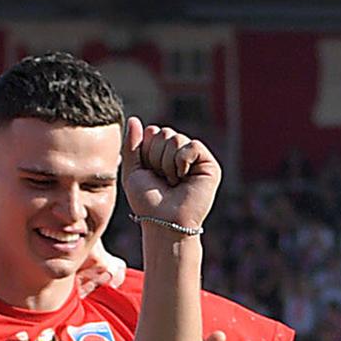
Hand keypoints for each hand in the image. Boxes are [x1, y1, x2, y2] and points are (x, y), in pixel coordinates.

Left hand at [121, 117, 221, 235]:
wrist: (164, 220)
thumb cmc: (148, 202)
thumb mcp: (133, 171)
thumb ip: (132, 145)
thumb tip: (135, 119)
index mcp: (163, 153)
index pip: (152, 131)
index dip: (146, 151)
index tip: (150, 173)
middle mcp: (180, 154)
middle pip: (163, 132)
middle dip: (156, 157)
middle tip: (162, 179)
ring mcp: (195, 159)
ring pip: (176, 138)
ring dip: (167, 163)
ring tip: (173, 181)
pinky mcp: (209, 165)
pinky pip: (192, 146)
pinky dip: (182, 161)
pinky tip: (183, 178)